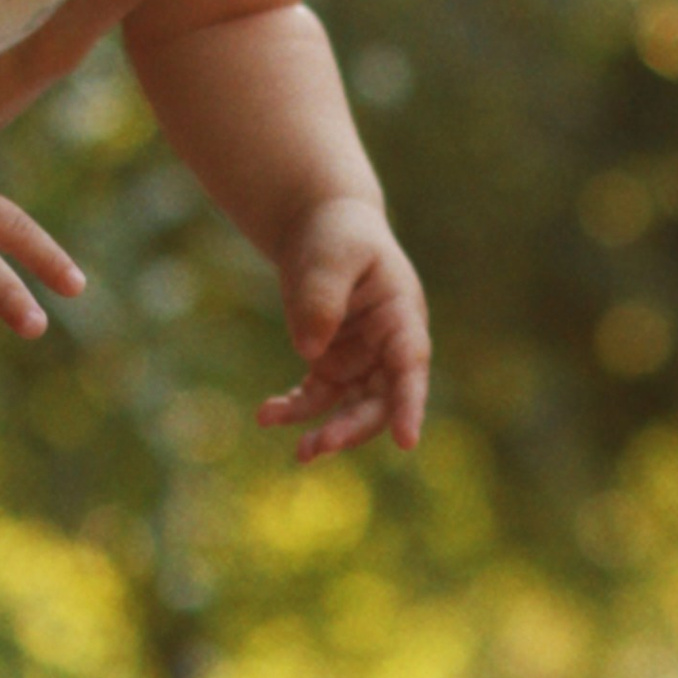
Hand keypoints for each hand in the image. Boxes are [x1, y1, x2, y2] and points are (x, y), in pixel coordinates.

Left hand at [255, 195, 431, 458]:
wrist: (319, 224)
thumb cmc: (335, 234)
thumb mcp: (330, 256)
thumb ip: (321, 298)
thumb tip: (308, 352)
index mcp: (401, 315)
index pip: (410, 364)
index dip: (410, 404)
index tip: (406, 441)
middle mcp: (387, 345)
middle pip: (380, 398)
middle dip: (354, 427)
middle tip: (320, 445)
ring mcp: (359, 359)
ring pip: (350, 407)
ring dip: (327, 430)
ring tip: (299, 453)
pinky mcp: (330, 364)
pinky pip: (316, 397)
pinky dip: (295, 409)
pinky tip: (267, 415)